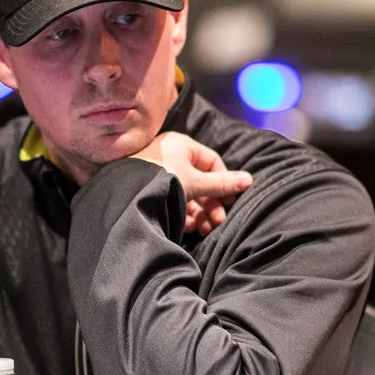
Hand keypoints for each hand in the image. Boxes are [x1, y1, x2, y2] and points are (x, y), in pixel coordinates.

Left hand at [131, 133, 252, 235]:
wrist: (125, 194)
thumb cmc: (163, 180)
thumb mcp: (196, 183)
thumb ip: (222, 184)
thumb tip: (249, 180)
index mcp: (181, 146)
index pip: (212, 162)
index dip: (224, 182)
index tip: (230, 201)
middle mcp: (170, 157)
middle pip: (200, 180)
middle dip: (211, 203)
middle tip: (218, 221)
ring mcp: (158, 173)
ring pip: (187, 193)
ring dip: (200, 212)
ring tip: (206, 229)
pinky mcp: (149, 189)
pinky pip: (172, 200)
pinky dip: (183, 213)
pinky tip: (189, 227)